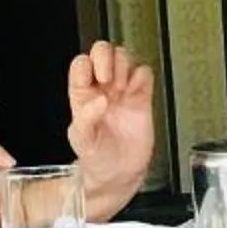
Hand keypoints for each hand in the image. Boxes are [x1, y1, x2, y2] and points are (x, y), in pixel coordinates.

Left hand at [67, 40, 155, 215]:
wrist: (119, 175)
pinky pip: (144, 74)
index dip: (88, 65)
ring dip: (124, 68)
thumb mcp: (82, 141)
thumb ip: (86, 118)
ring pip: (124, 58)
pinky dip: (142, 77)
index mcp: (82, 94)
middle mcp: (101, 88)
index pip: (81, 64)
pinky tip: (137, 93)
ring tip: (122, 90)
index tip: (96, 81)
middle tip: (109, 80)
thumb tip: (99, 99)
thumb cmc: (95, 158)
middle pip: (103, 52)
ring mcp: (122, 91)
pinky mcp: (142, 97)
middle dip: (107, 59)